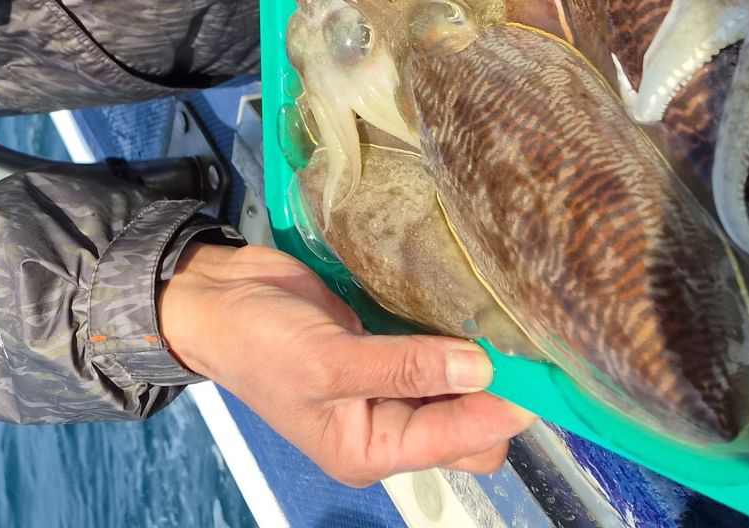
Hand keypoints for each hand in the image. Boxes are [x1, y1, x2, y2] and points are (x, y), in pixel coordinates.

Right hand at [159, 241, 535, 486]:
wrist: (215, 298)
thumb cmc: (259, 342)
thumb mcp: (327, 362)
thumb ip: (406, 366)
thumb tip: (483, 369)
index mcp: (369, 450)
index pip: (460, 442)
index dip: (499, 408)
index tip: (533, 367)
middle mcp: (386, 427)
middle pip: (472, 426)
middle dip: (497, 390)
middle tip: (518, 337)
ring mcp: (388, 386)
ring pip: (461, 388)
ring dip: (480, 361)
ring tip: (504, 319)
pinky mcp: (386, 346)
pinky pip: (438, 352)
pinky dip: (456, 337)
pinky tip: (472, 308)